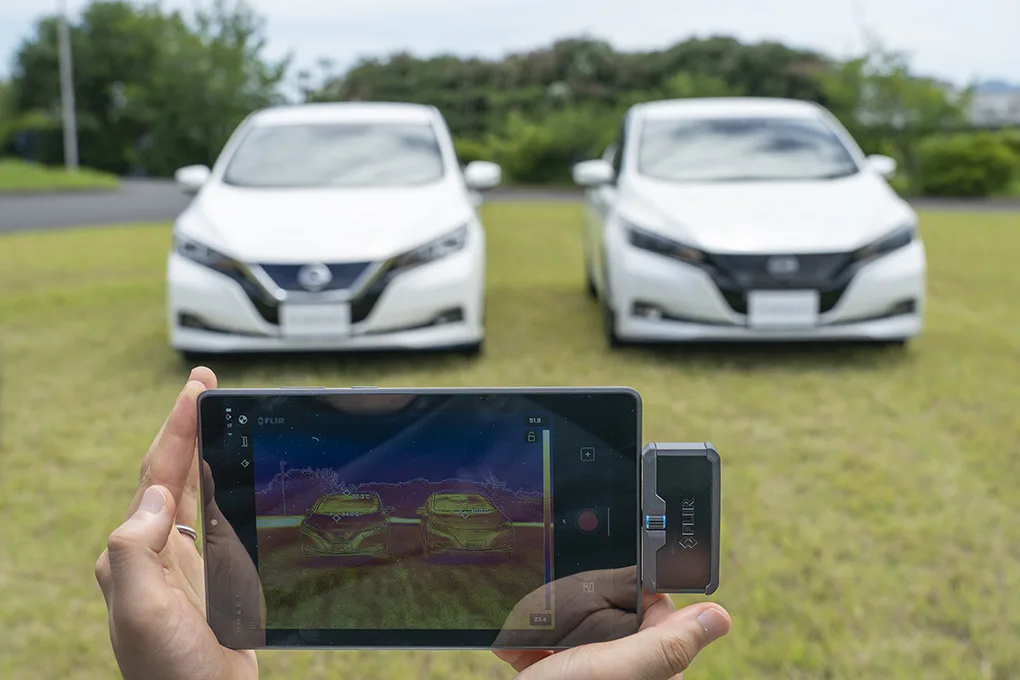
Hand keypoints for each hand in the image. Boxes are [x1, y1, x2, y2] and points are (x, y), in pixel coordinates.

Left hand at [94, 367, 257, 679]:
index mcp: (137, 550)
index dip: (176, 427)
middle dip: (187, 426)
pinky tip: (235, 475)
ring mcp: (183, 563)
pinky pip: (215, 517)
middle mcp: (156, 550)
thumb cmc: (171, 670)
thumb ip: (138, 548)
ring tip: (219, 416)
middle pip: (171, 472)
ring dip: (203, 448)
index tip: (197, 388)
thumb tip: (157, 495)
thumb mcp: (141, 610)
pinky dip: (222, 485)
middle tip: (206, 385)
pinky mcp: (211, 577)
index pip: (157, 473)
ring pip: (193, 490)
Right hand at [495, 568, 729, 678]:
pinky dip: (528, 642)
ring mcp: (590, 673)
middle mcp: (625, 672)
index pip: (659, 612)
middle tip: (566, 599)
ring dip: (553, 621)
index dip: (640, 589)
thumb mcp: (619, 668)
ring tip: (536, 620)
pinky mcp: (556, 676)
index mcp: (652, 669)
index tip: (617, 573)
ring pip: (577, 631)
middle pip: (615, 617)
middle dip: (588, 604)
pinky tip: (515, 640)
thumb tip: (720, 616)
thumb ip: (667, 643)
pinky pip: (546, 650)